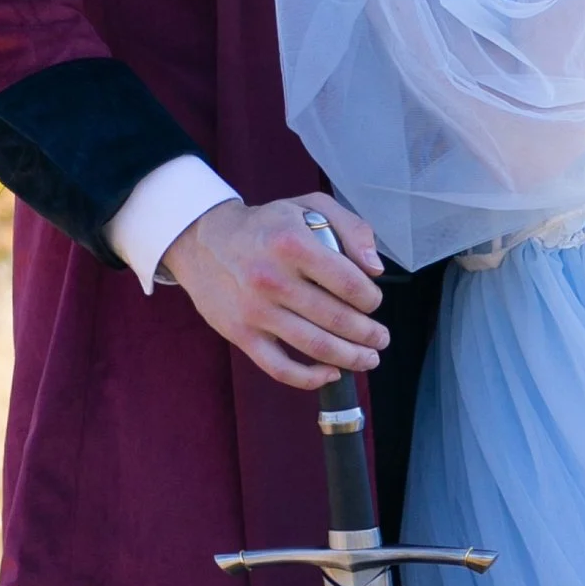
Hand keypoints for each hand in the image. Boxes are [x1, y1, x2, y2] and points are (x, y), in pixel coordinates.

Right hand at [160, 193, 386, 389]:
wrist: (203, 240)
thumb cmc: (266, 225)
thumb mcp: (310, 206)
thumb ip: (351, 228)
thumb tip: (375, 270)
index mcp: (293, 245)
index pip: (349, 284)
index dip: (371, 300)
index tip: (374, 303)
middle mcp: (273, 279)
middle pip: (336, 319)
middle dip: (368, 334)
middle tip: (381, 338)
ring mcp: (255, 311)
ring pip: (315, 346)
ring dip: (351, 357)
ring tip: (369, 358)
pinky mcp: (241, 334)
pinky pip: (280, 368)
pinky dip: (310, 379)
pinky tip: (331, 374)